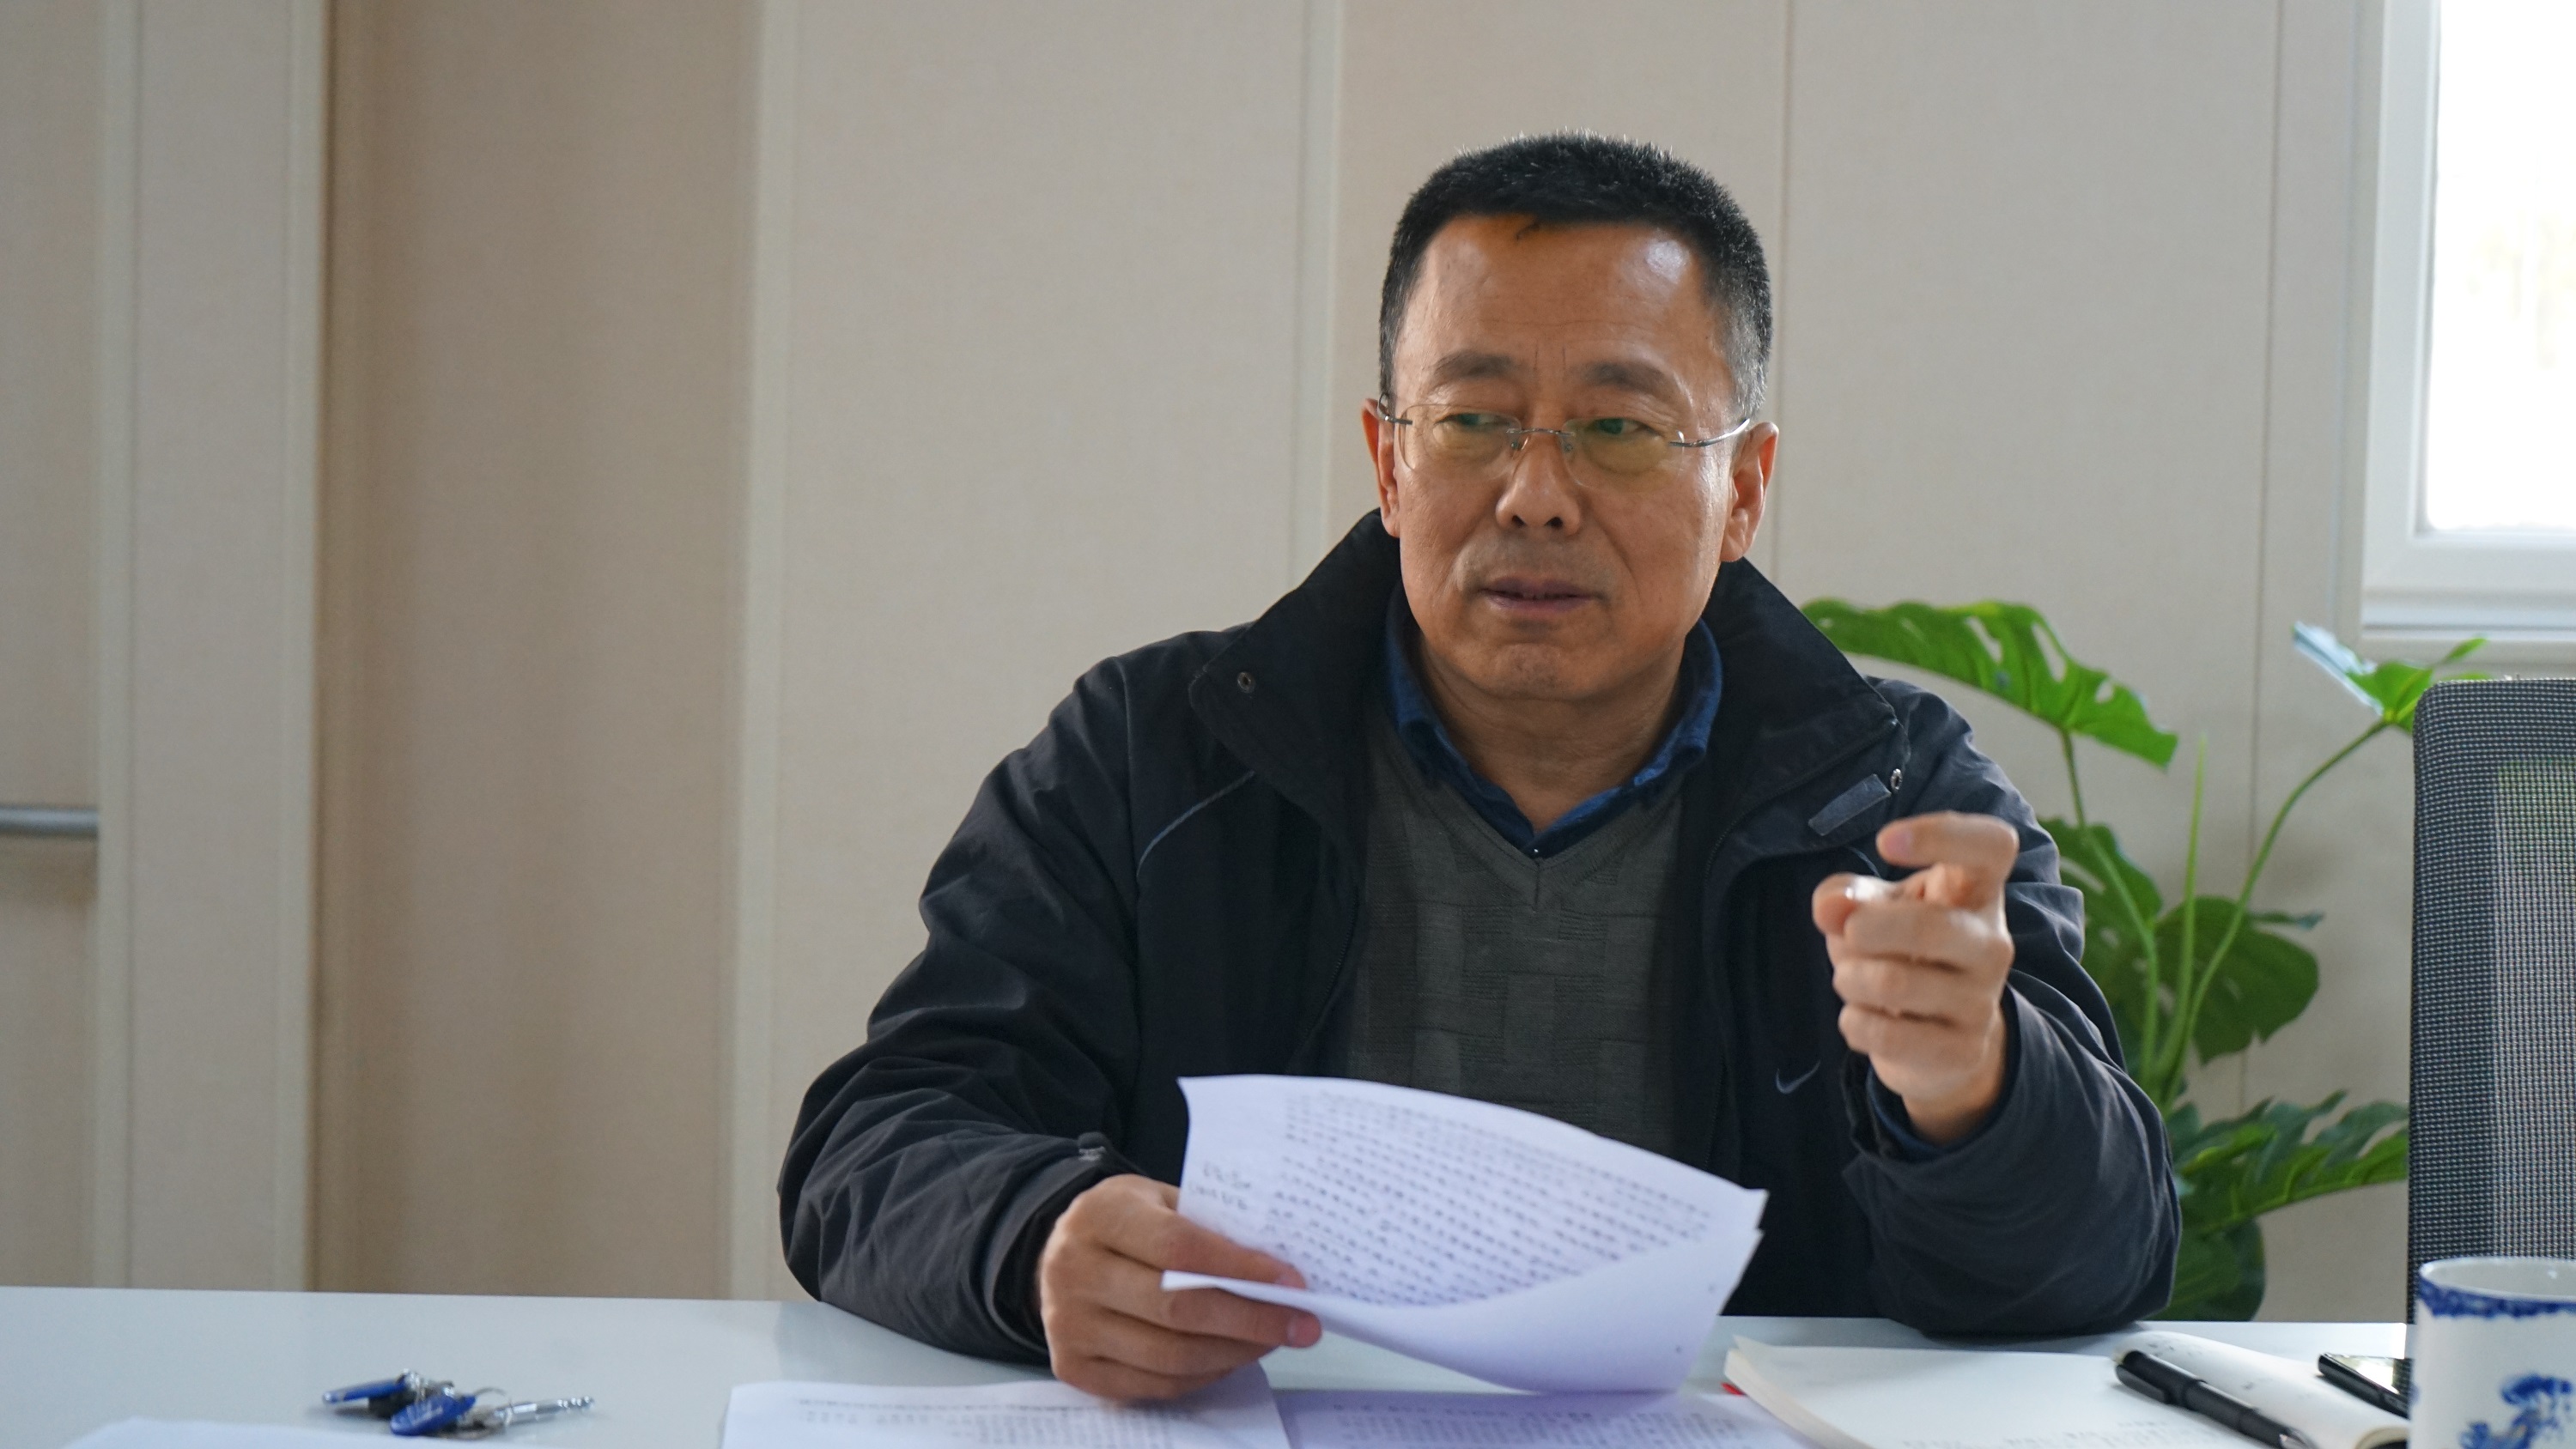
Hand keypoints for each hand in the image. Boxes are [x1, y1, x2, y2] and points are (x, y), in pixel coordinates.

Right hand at [1035, 1173, 1321, 1399]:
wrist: (1060, 1254)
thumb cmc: (1127, 1223)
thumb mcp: (1159, 1200)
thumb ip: (1208, 1227)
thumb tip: (1278, 1270)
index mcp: (1099, 1215)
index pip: (1178, 1247)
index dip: (1239, 1267)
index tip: (1291, 1280)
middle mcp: (1074, 1271)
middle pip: (1176, 1308)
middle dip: (1250, 1319)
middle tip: (1302, 1323)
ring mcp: (1068, 1325)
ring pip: (1169, 1355)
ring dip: (1235, 1352)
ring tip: (1273, 1340)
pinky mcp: (1073, 1367)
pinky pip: (1154, 1384)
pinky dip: (1204, 1374)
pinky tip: (1232, 1356)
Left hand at [1811, 811, 2019, 1144]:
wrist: (1939, 1040)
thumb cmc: (1901, 951)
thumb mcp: (1872, 910)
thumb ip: (1845, 895)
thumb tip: (1830, 908)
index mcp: (1975, 891)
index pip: (1993, 846)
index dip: (1942, 834)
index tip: (1885, 841)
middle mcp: (1991, 943)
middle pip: (1929, 927)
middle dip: (1864, 931)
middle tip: (1849, 936)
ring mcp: (1982, 1000)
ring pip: (1894, 984)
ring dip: (1850, 979)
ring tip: (1853, 980)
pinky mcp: (1963, 1051)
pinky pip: (1887, 1034)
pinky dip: (1855, 1023)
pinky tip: (1863, 1018)